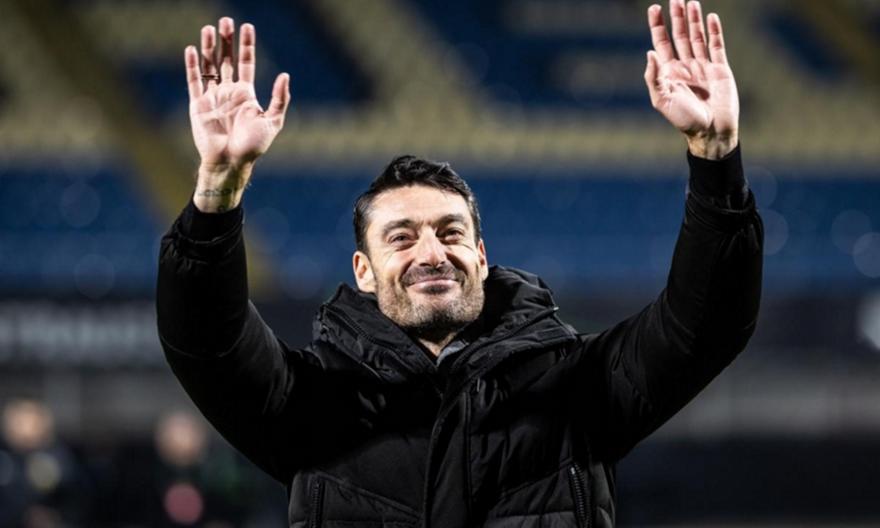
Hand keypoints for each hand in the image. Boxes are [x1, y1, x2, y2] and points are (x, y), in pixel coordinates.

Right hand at [185, 17, 290, 211]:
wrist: (230, 162)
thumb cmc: (253, 146)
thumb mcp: (273, 122)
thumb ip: (278, 99)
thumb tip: (284, 76)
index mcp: (246, 94)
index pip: (246, 63)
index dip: (246, 45)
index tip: (247, 26)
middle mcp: (229, 92)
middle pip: (227, 60)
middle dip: (226, 41)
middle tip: (225, 21)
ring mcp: (213, 97)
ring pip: (209, 66)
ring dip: (208, 47)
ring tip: (208, 28)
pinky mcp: (198, 105)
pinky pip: (194, 81)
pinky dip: (192, 65)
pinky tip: (191, 49)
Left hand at [645, 0, 737, 158]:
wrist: (711, 132)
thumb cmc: (684, 121)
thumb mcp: (662, 101)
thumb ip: (654, 77)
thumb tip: (649, 52)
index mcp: (669, 73)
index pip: (661, 43)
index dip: (657, 26)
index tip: (654, 8)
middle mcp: (685, 67)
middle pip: (679, 36)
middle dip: (676, 17)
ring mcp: (703, 67)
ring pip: (697, 37)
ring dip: (694, 20)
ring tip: (692, 1)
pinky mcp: (720, 69)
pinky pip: (717, 46)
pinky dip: (714, 31)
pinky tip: (711, 17)